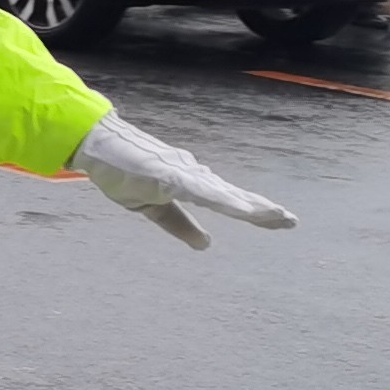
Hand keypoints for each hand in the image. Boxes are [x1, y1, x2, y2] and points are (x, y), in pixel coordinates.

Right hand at [71, 113, 296, 250]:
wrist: (96, 146)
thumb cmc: (123, 171)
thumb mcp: (153, 209)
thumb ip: (180, 224)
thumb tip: (207, 244)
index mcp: (191, 184)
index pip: (229, 201)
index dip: (255, 211)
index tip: (280, 221)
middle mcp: (194, 176)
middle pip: (235, 196)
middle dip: (264, 210)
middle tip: (292, 222)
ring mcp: (184, 173)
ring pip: (224, 193)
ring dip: (250, 205)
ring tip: (276, 215)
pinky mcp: (170, 174)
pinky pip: (201, 191)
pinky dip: (223, 200)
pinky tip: (241, 208)